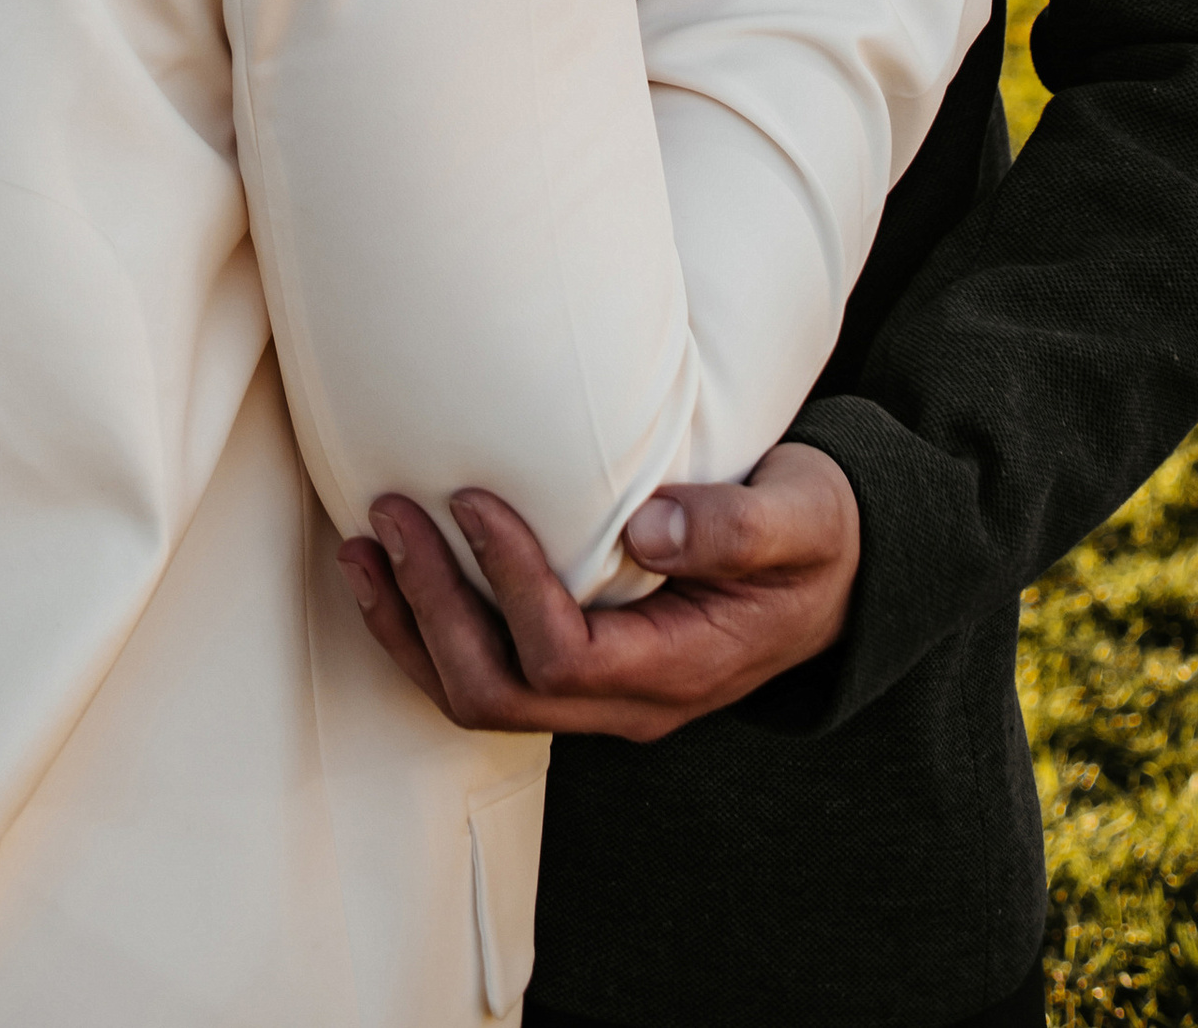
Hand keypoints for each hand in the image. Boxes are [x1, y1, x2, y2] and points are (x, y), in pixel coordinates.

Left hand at [337, 441, 861, 741]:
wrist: (835, 576)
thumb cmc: (816, 535)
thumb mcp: (802, 519)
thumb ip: (734, 526)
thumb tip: (648, 525)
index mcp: (680, 667)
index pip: (565, 652)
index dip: (507, 582)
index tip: (472, 498)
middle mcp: (628, 699)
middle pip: (499, 691)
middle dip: (431, 607)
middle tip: (389, 516)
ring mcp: (599, 692)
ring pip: (477, 694)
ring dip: (409, 625)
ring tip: (361, 546)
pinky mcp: (577, 666)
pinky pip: (484, 668)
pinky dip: (425, 625)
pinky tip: (389, 567)